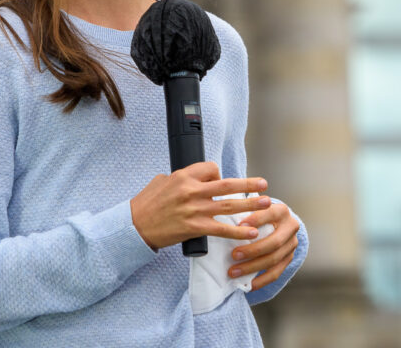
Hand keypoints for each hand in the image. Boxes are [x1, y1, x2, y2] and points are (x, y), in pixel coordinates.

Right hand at [131, 161, 270, 250]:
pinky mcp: (195, 227)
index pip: (211, 168)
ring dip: (250, 204)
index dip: (219, 174)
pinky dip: (239, 231)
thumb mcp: (161, 181)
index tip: (221, 181)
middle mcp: (192, 190)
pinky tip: (251, 232)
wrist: (134, 227)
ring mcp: (195, 209)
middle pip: (227, 184)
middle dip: (248, 184)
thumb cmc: (146, 204)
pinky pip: (222, 229)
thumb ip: (179, 178)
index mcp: (184, 176)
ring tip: (266, 203)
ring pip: (229, 205)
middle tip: (263, 184)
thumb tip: (192, 178)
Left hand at [229, 201, 299, 290]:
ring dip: (252, 267)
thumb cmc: (259, 214)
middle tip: (233, 255)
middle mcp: (291, 227)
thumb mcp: (256, 207)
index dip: (256, 220)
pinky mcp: (289, 258)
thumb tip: (225, 220)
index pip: (270, 214)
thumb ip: (246, 211)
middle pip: (274, 242)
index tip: (239, 225)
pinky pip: (276, 273)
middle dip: (253, 250)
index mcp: (281, 211)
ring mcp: (292, 244)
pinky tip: (248, 285)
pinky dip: (261, 280)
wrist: (279, 222)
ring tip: (233, 272)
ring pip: (274, 259)